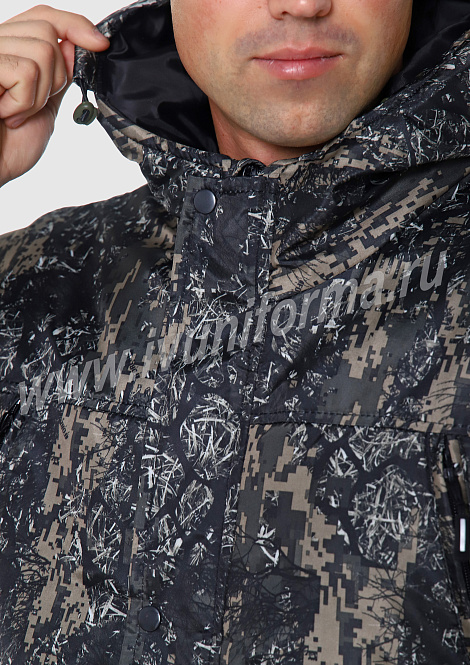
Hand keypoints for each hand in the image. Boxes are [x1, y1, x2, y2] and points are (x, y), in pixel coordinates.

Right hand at [0, 4, 109, 186]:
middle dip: (55, 77)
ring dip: (38, 95)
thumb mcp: (43, 109)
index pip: (44, 17)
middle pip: (47, 32)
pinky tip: (5, 115)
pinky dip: (23, 102)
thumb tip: (73, 44)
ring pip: (43, 51)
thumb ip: (56, 78)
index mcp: (9, 50)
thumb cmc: (8, 147)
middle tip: (31, 106)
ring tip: (14, 115)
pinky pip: (26, 72)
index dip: (74, 25)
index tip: (100, 45)